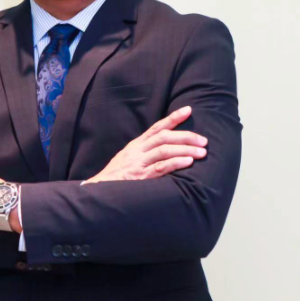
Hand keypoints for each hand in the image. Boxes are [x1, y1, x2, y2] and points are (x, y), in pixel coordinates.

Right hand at [84, 106, 207, 183]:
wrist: (97, 191)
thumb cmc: (116, 178)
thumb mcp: (128, 159)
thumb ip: (144, 153)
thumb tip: (166, 149)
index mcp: (136, 145)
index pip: (157, 127)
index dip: (173, 118)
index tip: (189, 110)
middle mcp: (138, 151)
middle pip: (164, 136)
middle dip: (186, 136)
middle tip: (203, 140)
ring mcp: (138, 163)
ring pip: (164, 150)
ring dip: (185, 149)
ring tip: (202, 152)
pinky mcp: (140, 177)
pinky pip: (160, 167)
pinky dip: (175, 163)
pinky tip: (188, 162)